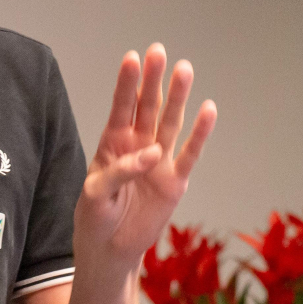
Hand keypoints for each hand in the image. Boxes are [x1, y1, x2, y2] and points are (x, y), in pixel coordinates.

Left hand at [75, 44, 216, 272]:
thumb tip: (153, 155)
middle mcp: (137, 146)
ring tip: (184, 69)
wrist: (110, 251)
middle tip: (159, 52)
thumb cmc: (94, 219)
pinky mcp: (175, 182)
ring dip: (178, 97)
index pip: (120, 107)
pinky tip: (208, 109)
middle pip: (148, 107)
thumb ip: (119, 172)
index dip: (127, 83)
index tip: (132, 57)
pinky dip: (200, 134)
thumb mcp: (94, 195)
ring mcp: (159, 162)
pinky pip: (189, 154)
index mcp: (112, 144)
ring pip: (170, 123)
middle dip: (153, 80)